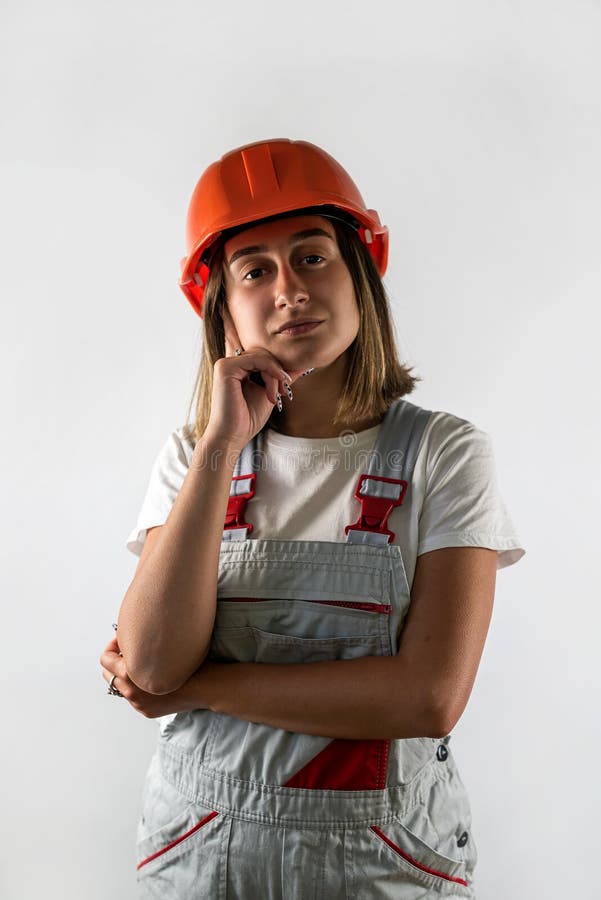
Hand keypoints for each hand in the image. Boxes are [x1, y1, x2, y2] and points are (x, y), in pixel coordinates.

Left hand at [100, 637, 205, 718]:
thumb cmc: (186, 664)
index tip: (121, 640)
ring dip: (126, 675)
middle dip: (115, 662)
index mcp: (130, 676)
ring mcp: (138, 704)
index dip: (111, 647)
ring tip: (142, 664)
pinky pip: (134, 697)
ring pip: (121, 687)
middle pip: (108, 675)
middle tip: (129, 651)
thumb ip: (140, 645)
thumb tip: (130, 636)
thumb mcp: (160, 648)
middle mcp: (131, 693)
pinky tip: (150, 677)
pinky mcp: (147, 711)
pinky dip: (137, 687)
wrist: (205, 687)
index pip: (105, 660)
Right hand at [201, 306, 307, 450]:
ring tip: (277, 395)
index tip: (287, 386)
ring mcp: (225, 364)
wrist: (233, 436)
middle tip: (285, 391)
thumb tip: (301, 365)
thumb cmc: (248, 418)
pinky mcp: (225, 367)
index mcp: (238, 368)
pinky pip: (257, 359)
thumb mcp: (270, 393)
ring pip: (262, 356)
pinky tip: (274, 390)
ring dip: (275, 375)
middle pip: (264, 354)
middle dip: (279, 371)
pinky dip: (271, 372)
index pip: (264, 356)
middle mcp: (230, 363)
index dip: (279, 368)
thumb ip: (281, 378)